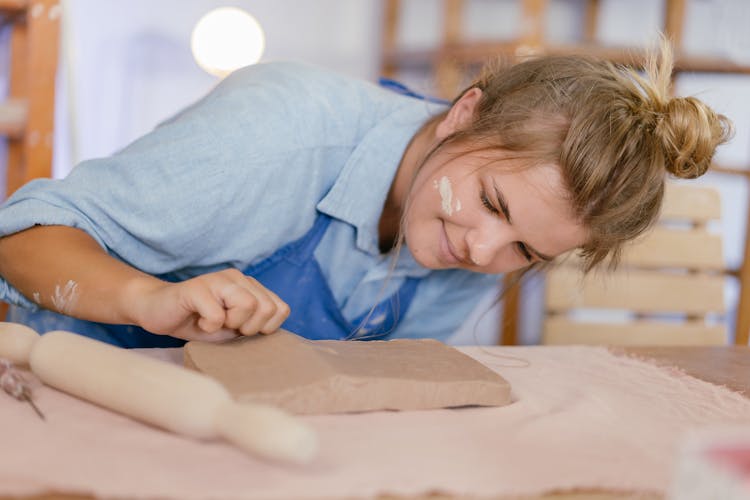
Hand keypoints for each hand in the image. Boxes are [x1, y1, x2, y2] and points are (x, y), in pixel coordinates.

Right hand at [128, 269, 289, 341]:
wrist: (157, 311)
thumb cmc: (198, 322)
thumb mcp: (233, 328)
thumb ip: (255, 326)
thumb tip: (275, 335)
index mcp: (250, 286)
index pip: (281, 309)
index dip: (266, 328)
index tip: (243, 330)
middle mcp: (237, 278)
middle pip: (267, 308)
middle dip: (250, 328)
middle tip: (228, 327)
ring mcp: (217, 279)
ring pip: (248, 305)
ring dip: (231, 324)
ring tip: (214, 322)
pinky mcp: (197, 287)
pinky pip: (217, 315)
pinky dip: (209, 327)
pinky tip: (198, 321)